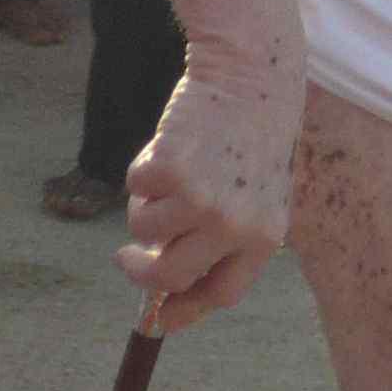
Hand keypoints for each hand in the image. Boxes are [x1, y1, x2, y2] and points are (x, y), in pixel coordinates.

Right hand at [117, 57, 302, 331]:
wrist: (252, 74)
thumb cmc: (251, 137)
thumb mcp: (256, 194)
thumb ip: (223, 237)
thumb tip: (165, 285)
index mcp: (265, 238)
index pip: (221, 295)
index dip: (184, 310)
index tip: (157, 316)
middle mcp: (234, 226)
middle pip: (168, 276)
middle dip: (138, 271)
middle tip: (125, 257)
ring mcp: (201, 200)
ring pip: (144, 230)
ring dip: (146, 207)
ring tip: (172, 173)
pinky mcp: (171, 171)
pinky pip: (135, 189)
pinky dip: (142, 171)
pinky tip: (171, 143)